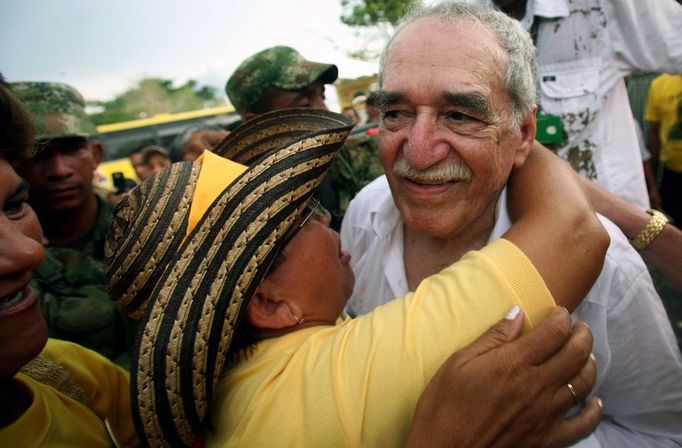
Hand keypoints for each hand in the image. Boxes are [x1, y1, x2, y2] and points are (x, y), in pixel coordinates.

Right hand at [406, 307, 600, 447]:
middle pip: (576, 354)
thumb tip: (517, 312)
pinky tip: (593, 401)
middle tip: (580, 328)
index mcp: (513, 363)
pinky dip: (593, 411)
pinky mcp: (547, 439)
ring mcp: (545, 415)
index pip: (554, 333)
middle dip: (582, 335)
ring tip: (584, 355)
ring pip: (583, 383)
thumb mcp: (459, 362)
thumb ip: (493, 337)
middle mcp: (536, 386)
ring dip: (589, 364)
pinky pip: (583, 424)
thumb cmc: (444, 405)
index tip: (560, 313)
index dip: (562, 318)